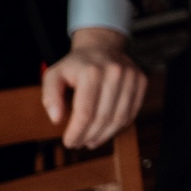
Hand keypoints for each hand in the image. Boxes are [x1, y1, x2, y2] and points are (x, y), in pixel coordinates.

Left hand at [42, 27, 146, 149]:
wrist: (101, 46)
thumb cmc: (76, 65)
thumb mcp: (53, 75)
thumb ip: (50, 97)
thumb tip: (57, 119)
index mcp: (91, 72)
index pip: (85, 112)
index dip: (77, 132)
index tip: (69, 142)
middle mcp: (114, 73)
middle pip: (103, 117)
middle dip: (89, 136)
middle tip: (79, 143)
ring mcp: (131, 76)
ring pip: (120, 118)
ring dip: (105, 135)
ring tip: (92, 141)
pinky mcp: (141, 81)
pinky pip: (132, 112)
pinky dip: (119, 126)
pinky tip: (107, 131)